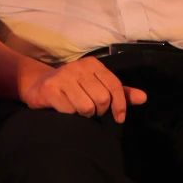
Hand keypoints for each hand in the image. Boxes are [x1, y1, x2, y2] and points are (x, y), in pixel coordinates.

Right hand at [19, 57, 147, 122]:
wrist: (38, 84)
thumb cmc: (72, 87)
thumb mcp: (97, 85)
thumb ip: (119, 92)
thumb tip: (143, 98)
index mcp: (93, 64)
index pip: (115, 86)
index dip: (120, 105)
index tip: (119, 118)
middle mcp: (79, 67)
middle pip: (102, 98)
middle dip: (99, 111)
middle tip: (92, 111)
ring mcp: (63, 76)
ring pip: (87, 106)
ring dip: (85, 114)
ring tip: (78, 110)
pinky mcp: (50, 89)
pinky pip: (69, 111)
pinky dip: (70, 115)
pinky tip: (65, 109)